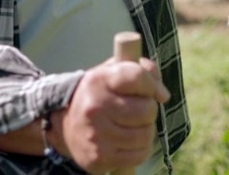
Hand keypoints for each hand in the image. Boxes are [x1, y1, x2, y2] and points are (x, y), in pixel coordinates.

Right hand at [50, 57, 170, 173]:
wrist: (64, 126)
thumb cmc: (98, 95)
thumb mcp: (113, 73)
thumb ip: (141, 70)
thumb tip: (163, 94)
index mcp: (99, 81)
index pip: (137, 77)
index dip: (151, 84)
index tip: (152, 90)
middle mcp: (95, 107)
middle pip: (147, 109)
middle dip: (149, 109)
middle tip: (138, 110)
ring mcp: (97, 135)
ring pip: (146, 134)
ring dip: (146, 130)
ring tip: (132, 125)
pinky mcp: (100, 158)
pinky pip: (140, 154)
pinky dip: (141, 148)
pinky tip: (129, 141)